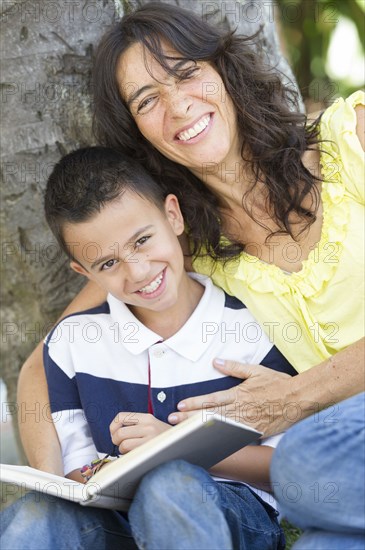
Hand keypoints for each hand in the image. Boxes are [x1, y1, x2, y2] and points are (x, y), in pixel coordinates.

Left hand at [110, 412, 170, 453]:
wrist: (181, 445)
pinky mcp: (150, 450)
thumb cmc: (163, 438)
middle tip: (121, 444)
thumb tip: (114, 431)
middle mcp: (148, 426)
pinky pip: (130, 453)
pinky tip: (134, 454)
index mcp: (147, 417)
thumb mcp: (152, 425)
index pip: (121, 417)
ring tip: (130, 450)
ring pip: (123, 444)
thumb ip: (136, 425)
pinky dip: (128, 455)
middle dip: (116, 440)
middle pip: (119, 432)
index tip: (114, 433)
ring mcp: (150, 438)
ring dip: (122, 450)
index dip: (113, 426)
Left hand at [168, 360, 295, 436]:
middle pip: (211, 415)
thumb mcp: (255, 371)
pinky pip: (235, 438)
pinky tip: (209, 444)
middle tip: (173, 421)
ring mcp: (247, 423)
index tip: (180, 406)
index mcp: (239, 394)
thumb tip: (215, 361)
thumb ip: (234, 367)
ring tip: (185, 433)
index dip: (194, 403)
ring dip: (201, 430)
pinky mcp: (255, 433)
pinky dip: (221, 441)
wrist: (298, 398)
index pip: (211, 400)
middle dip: (190, 418)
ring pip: (219, 428)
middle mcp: (240, 410)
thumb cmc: (277, 383)